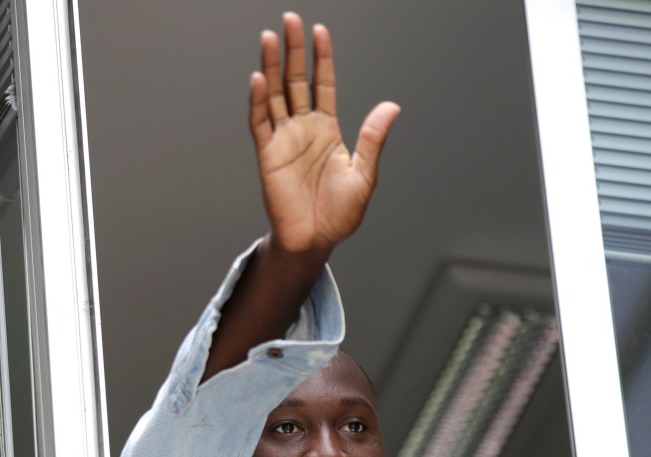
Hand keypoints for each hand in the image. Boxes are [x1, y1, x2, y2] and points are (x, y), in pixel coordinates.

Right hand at [249, 12, 399, 255]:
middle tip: (291, 20)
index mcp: (327, 131)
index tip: (320, 32)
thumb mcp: (364, 174)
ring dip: (271, 67)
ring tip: (270, 38)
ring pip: (275, 95)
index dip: (321, 59)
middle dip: (293, 51)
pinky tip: (259, 79)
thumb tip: (392, 106)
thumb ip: (373, 138)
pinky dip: (259, 101)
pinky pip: (261, 123)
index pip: (323, 85)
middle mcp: (303, 129)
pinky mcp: (268, 155)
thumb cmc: (339, 214)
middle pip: (295, 81)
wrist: (315, 240)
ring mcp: (284, 140)